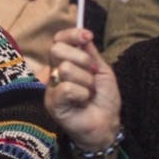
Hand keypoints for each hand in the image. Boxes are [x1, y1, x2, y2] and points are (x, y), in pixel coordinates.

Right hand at [44, 29, 122, 158]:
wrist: (107, 124)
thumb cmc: (104, 99)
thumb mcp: (102, 71)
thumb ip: (91, 53)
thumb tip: (84, 34)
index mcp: (65, 62)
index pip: (59, 40)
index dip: (71, 34)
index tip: (87, 36)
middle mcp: (55, 72)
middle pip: (57, 49)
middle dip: (81, 59)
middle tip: (91, 74)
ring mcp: (51, 88)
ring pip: (66, 69)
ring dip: (86, 82)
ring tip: (89, 93)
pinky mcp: (52, 103)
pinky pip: (66, 88)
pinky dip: (81, 94)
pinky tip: (82, 102)